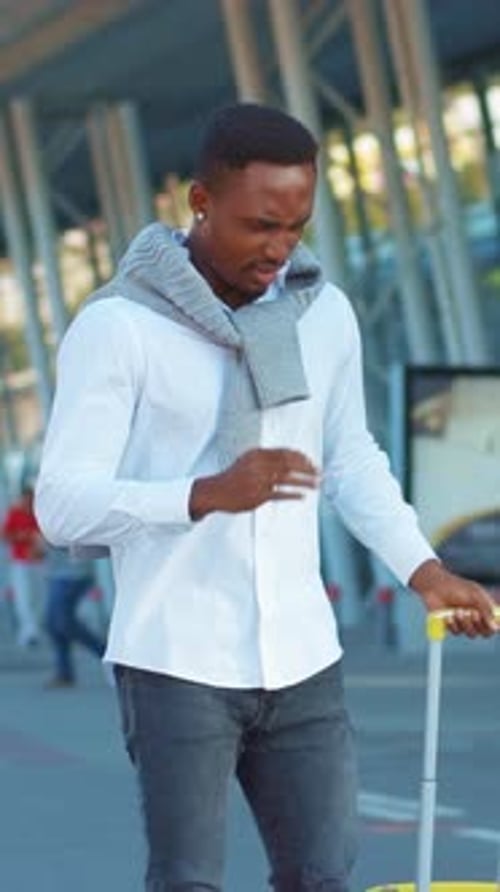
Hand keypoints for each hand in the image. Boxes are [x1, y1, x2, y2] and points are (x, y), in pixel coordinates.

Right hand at [189, 448, 319, 518]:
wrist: (215, 491)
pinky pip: (280, 495)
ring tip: (316, 484)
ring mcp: (259, 481)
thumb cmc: (233, 477)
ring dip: (304, 481)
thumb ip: (266, 458)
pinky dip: (292, 495)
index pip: (284, 453)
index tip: (311, 461)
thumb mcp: (248, 460)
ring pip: (287, 479)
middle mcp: (259, 465)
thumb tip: (288, 458)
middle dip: (307, 468)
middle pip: (289, 464)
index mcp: (257, 454)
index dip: (300, 457)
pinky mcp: (258, 496)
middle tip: (318, 472)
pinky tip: (302, 496)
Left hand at [409, 559, 496, 636]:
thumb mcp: (474, 594)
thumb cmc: (456, 587)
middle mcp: (475, 618)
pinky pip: (456, 632)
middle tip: (472, 614)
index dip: (494, 627)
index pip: (494, 624)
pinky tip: (448, 615)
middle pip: (485, 633)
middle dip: (479, 625)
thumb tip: (494, 626)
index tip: (491, 625)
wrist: (435, 587)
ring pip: (471, 634)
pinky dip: (453, 624)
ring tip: (457, 611)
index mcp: (483, 609)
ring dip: (465, 623)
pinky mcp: (451, 626)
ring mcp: (463, 623)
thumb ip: (486, 609)